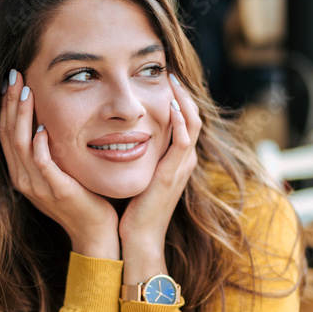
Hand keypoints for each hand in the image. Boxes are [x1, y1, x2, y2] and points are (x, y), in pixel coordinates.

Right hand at [0, 71, 119, 253]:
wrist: (95, 232)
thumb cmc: (82, 199)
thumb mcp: (59, 171)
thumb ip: (49, 151)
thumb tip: (46, 123)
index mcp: (21, 173)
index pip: (5, 133)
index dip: (6, 105)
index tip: (12, 80)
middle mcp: (23, 179)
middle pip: (8, 134)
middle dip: (10, 102)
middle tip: (14, 75)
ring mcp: (38, 187)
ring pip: (20, 145)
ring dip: (23, 116)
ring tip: (27, 91)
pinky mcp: (57, 191)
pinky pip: (42, 165)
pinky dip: (39, 146)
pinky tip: (43, 128)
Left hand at [118, 75, 201, 256]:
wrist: (138, 239)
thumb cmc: (133, 211)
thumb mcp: (138, 176)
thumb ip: (136, 157)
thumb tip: (119, 138)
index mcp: (177, 160)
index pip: (184, 121)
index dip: (177, 99)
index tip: (164, 80)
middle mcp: (184, 161)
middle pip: (192, 117)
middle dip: (183, 93)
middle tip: (170, 72)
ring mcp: (181, 167)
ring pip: (192, 124)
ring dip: (183, 99)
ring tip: (172, 80)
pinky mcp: (172, 174)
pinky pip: (183, 140)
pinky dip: (179, 120)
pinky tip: (169, 105)